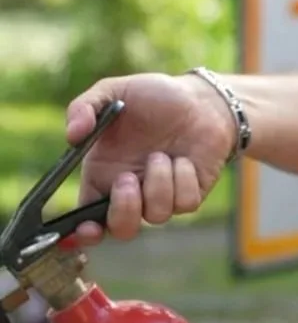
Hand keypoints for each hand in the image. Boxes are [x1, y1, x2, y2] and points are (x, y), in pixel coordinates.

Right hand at [65, 72, 236, 243]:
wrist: (201, 99)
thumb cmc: (155, 96)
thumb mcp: (114, 90)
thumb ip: (85, 106)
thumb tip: (72, 135)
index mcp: (104, 175)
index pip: (87, 216)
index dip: (85, 231)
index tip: (87, 228)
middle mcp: (132, 191)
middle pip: (121, 229)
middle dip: (124, 209)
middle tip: (128, 178)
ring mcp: (162, 195)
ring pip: (156, 216)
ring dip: (158, 183)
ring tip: (162, 154)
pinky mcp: (190, 195)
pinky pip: (185, 203)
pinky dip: (183, 179)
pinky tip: (184, 158)